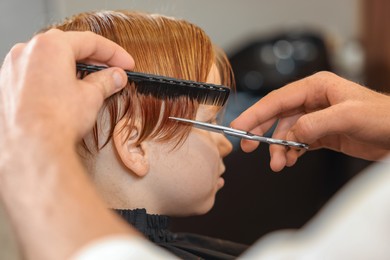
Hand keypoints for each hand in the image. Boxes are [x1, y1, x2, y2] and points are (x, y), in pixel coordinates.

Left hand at [0, 29, 133, 147]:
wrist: (31, 148)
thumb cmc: (56, 120)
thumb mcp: (91, 96)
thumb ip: (106, 81)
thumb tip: (116, 77)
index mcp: (50, 46)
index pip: (90, 41)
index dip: (114, 53)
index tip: (126, 64)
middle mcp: (27, 51)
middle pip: (68, 47)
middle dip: (94, 59)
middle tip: (113, 71)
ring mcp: (13, 68)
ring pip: (50, 59)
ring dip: (73, 67)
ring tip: (91, 83)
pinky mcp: (6, 86)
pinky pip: (35, 73)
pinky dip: (54, 77)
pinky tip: (66, 92)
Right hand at [231, 71, 389, 171]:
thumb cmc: (383, 117)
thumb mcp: (349, 115)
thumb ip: (316, 123)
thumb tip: (292, 133)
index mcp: (316, 87)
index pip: (277, 100)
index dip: (256, 113)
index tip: (240, 125)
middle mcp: (313, 101)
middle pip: (277, 115)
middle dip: (262, 132)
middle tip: (248, 146)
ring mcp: (317, 118)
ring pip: (287, 132)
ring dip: (279, 148)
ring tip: (278, 164)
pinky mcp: (322, 133)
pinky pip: (298, 142)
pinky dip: (292, 152)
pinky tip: (291, 160)